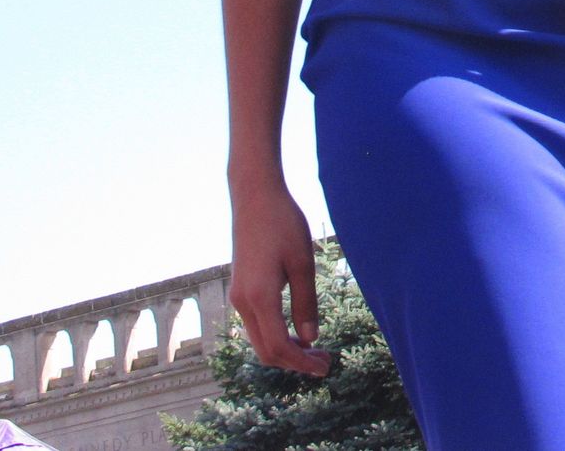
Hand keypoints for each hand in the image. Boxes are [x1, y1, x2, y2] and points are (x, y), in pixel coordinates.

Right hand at [228, 181, 331, 375]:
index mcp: (259, 298)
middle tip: (326, 361)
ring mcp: (238, 297)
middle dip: (295, 362)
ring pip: (260, 340)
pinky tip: (297, 330)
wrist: (255, 197)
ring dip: (286, 350)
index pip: (279, 347)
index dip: (302, 363)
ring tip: (316, 349)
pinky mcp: (241, 289)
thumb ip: (306, 303)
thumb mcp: (302, 263)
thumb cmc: (283, 224)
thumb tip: (310, 339)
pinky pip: (257, 325)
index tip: (326, 368)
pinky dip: (276, 336)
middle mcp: (243, 302)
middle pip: (266, 351)